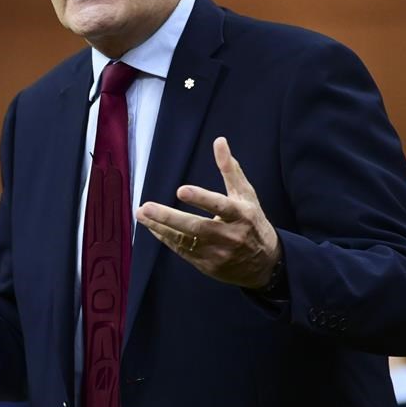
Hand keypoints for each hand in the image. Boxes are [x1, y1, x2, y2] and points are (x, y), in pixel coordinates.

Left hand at [136, 137, 280, 289]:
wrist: (264, 264)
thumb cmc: (252, 222)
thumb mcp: (246, 195)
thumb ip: (230, 169)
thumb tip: (219, 141)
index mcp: (241, 215)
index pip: (220, 206)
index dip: (201, 198)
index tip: (181, 190)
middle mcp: (229, 236)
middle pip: (197, 227)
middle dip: (169, 218)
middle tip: (146, 207)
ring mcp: (218, 253)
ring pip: (185, 241)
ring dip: (160, 227)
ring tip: (141, 214)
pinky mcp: (207, 265)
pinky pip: (182, 251)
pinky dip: (166, 238)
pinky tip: (152, 227)